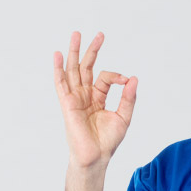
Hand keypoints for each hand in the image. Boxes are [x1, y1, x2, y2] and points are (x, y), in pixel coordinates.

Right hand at [54, 31, 137, 169]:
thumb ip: (128, 98)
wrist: (96, 156)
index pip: (104, 77)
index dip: (116, 76)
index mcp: (97, 97)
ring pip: (73, 71)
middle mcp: (85, 95)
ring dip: (74, 52)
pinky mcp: (67, 104)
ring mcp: (75, 98)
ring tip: (76, 34)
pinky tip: (57, 55)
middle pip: (86, 67)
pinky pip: (61, 84)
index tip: (126, 81)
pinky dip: (58, 69)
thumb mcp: (123, 117)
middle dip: (92, 50)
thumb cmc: (108, 141)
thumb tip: (134, 78)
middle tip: (99, 34)